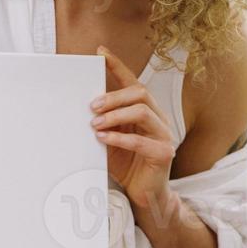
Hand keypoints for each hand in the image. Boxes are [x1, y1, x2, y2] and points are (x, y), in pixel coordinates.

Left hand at [92, 46, 176, 208]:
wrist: (144, 195)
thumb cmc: (127, 166)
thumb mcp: (110, 140)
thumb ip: (103, 123)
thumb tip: (81, 109)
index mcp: (147, 112)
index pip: (134, 82)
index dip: (118, 66)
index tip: (100, 52)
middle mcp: (159, 119)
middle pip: (140, 93)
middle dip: (113, 96)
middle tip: (91, 106)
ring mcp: (164, 135)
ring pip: (143, 111)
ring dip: (115, 114)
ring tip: (95, 124)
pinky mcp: (164, 153)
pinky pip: (141, 140)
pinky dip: (119, 137)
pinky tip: (103, 139)